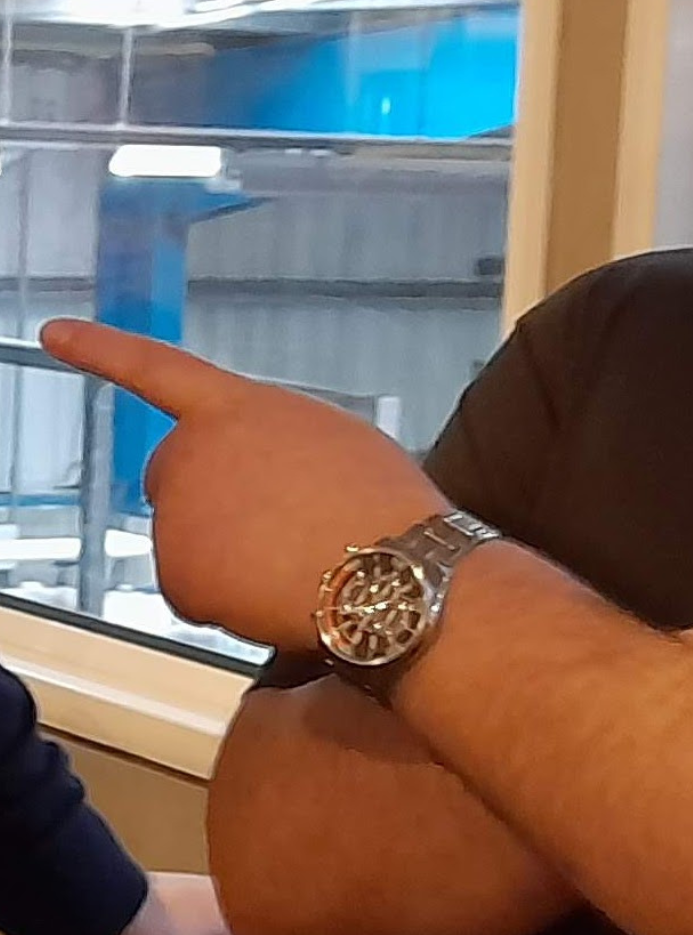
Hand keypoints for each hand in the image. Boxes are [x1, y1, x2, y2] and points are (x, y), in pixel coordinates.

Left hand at [41, 320, 445, 651]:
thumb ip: (276, 440)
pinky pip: (194, 591)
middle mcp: (193, 453)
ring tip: (299, 559)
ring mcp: (178, 514)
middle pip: (176, 477)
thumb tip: (261, 475)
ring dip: (230, 555)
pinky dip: (228, 600)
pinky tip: (278, 592)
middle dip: (210, 502)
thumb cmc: (382, 509)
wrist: (392, 573)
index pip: (159, 369)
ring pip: (190, 540)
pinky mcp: (175, 572)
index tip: (57, 334)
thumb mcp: (337, 441)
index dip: (103, 350)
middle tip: (278, 528)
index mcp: (238, 410)